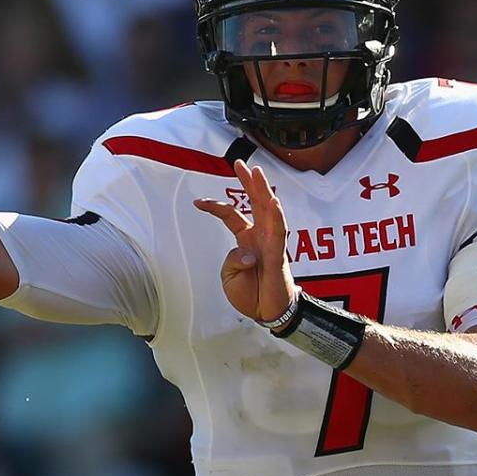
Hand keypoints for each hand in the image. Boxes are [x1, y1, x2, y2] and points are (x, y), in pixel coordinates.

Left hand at [194, 159, 296, 322]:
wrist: (266, 313)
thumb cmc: (250, 293)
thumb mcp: (229, 276)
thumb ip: (233, 261)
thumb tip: (247, 253)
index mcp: (246, 239)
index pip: (231, 215)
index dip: (215, 206)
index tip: (197, 201)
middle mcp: (260, 236)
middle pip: (255, 203)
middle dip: (249, 182)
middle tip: (240, 163)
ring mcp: (271, 243)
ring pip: (269, 211)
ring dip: (263, 191)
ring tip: (257, 173)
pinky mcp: (279, 255)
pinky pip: (279, 233)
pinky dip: (276, 217)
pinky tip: (273, 201)